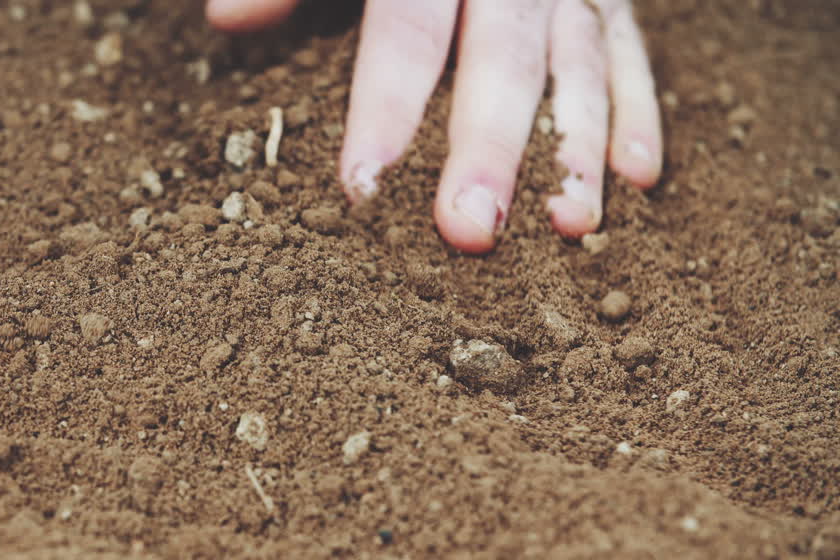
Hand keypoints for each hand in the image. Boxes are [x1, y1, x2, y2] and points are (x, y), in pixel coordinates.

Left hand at [208, 0, 663, 252]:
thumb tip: (225, 20)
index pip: (404, 31)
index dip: (385, 107)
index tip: (362, 185)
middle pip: (501, 57)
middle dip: (488, 148)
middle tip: (469, 232)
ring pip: (578, 62)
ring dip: (578, 147)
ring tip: (569, 229)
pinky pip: (630, 51)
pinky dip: (640, 111)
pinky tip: (638, 181)